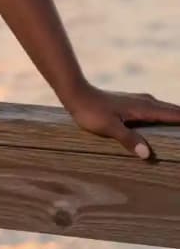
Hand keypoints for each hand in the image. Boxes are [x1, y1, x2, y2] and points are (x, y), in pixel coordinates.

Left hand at [62, 82, 179, 160]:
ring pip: (165, 109)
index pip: (174, 115)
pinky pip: (156, 109)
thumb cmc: (91, 112)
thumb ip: (128, 139)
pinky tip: (164, 121)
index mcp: (144, 108)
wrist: (77, 94)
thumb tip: (147, 154)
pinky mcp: (132, 103)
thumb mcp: (109, 128)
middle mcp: (146, 102)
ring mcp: (139, 101)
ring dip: (176, 116)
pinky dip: (166, 114)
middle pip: (173, 110)